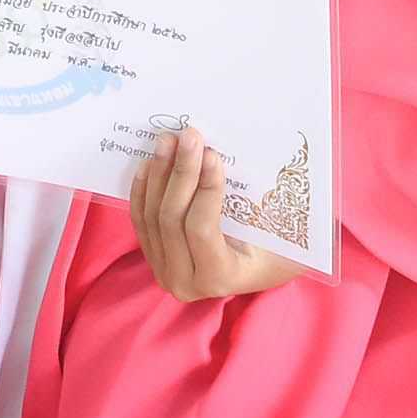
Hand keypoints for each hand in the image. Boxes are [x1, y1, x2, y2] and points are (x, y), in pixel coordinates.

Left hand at [130, 126, 309, 300]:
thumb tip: (224, 154)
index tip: (212, 154)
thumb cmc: (275, 250)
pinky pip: (141, 220)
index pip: (202, 229)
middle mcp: (185, 282)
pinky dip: (143, 188)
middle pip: (172, 219)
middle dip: (181, 172)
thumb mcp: (273, 230)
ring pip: (152, 216)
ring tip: (169, 140)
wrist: (257, 269)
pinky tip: (150, 162)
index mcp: (220, 277)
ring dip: (160, 173)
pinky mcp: (153, 257)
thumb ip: (252, 201)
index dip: (205, 189)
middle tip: (190, 136)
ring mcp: (164, 270)